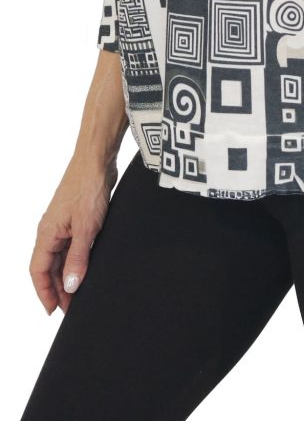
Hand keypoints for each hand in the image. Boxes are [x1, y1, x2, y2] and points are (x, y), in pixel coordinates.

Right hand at [28, 154, 117, 315]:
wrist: (98, 161)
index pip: (38, 271)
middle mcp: (51, 230)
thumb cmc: (88, 188)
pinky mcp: (76, 219)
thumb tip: (70, 286)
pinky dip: (75, 260)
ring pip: (60, 257)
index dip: (44, 292)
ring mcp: (63, 224)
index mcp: (46, 233)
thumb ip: (78, 259)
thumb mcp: (87, 228)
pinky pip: (71, 246)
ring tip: (79, 293)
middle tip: (72, 307)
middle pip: (49, 267)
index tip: (54, 311)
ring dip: (67, 276)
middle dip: (58, 289)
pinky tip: (86, 268)